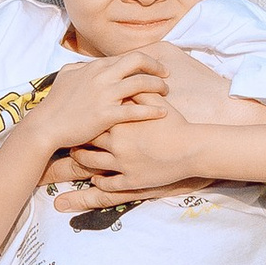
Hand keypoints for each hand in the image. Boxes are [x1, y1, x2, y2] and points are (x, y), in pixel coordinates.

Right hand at [30, 52, 168, 158]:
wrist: (46, 126)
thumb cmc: (55, 104)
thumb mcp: (66, 76)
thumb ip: (80, 68)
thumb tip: (87, 64)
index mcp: (95, 67)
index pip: (126, 57)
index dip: (144, 61)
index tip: (153, 68)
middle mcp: (102, 76)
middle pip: (137, 61)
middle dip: (156, 66)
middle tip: (166, 74)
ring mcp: (105, 95)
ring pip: (141, 83)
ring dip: (158, 87)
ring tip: (166, 93)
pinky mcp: (107, 115)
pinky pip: (136, 110)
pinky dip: (152, 110)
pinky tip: (162, 113)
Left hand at [59, 100, 219, 200]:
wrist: (192, 149)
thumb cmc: (175, 124)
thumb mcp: (156, 103)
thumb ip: (137, 91)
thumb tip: (124, 80)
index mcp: (121, 122)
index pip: (92, 120)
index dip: (83, 120)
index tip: (79, 119)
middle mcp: (117, 144)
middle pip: (86, 142)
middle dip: (78, 141)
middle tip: (73, 139)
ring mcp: (122, 164)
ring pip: (90, 164)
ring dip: (82, 161)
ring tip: (79, 158)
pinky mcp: (130, 181)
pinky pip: (107, 184)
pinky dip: (99, 181)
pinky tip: (96, 178)